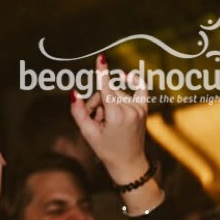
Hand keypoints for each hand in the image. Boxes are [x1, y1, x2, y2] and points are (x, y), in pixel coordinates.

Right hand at [70, 56, 149, 186]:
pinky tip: (128, 76)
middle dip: (96, 103)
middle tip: (93, 119)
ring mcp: (139, 107)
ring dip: (108, 102)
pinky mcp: (144, 107)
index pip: (106, 89)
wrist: (128, 161)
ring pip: (117, 93)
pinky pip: (140, 88)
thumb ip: (79, 113)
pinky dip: (134, 81)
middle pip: (106, 93)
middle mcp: (130, 109)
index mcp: (117, 116)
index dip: (102, 73)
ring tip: (106, 120)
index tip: (101, 58)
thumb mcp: (88, 133)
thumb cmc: (106, 150)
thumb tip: (74, 93)